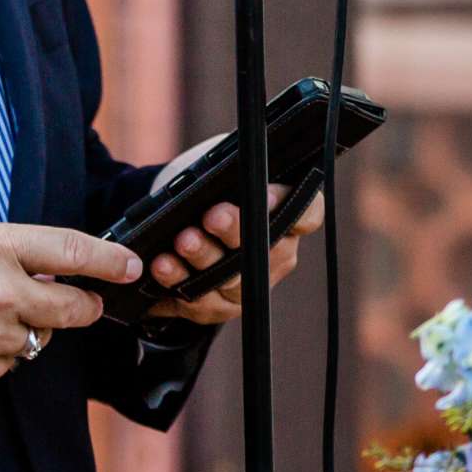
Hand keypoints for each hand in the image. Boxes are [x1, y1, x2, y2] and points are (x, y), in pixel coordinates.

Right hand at [0, 222, 140, 390]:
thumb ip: (12, 253)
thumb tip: (55, 272)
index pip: (68, 249)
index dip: (108, 259)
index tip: (131, 266)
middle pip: (69, 307)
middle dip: (82, 306)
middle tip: (85, 303)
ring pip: (36, 340)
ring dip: (25, 330)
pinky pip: (5, 365)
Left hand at [141, 138, 326, 325]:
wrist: (176, 220)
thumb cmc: (210, 190)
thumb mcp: (224, 169)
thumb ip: (232, 171)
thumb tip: (224, 165)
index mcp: (288, 218)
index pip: (309, 214)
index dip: (295, 206)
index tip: (266, 195)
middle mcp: (276, 256)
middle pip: (264, 251)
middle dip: (236, 232)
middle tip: (213, 216)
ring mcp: (248, 285)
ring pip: (231, 279)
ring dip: (205, 258)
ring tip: (182, 240)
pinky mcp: (217, 306)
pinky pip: (200, 300)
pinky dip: (178, 280)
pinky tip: (162, 266)